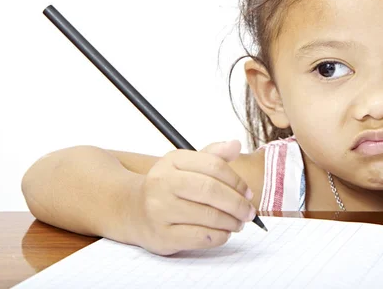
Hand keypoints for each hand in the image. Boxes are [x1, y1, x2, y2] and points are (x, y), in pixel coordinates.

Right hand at [129, 140, 255, 255]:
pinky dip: (219, 237)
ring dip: (231, 222)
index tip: (249, 193)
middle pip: (211, 190)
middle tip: (249, 212)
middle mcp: (162, 183)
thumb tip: (236, 144)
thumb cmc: (169, 186)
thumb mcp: (186, 165)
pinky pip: (200, 237)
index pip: (214, 165)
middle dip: (237, 203)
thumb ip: (213, 155)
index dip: (237, 181)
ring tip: (238, 223)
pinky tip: (223, 233)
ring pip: (208, 216)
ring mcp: (159, 210)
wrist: (133, 210)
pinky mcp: (162, 236)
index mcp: (172, 161)